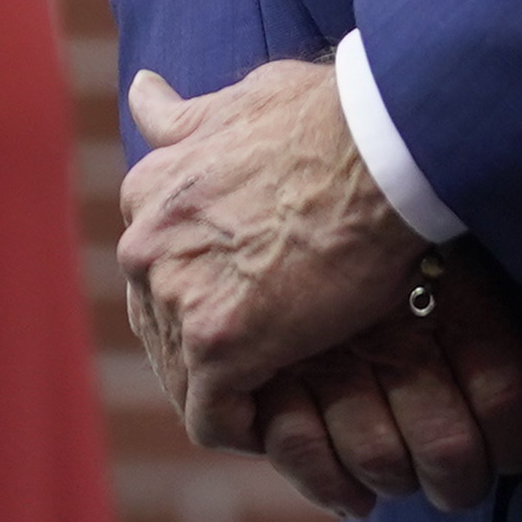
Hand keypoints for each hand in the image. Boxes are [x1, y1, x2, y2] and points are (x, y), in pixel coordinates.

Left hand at [121, 60, 521, 510]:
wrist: (376, 147)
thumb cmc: (328, 118)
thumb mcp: (239, 101)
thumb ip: (186, 116)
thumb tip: (144, 91)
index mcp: (149, 190)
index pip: (157, 270)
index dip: (204, 298)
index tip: (254, 309)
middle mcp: (144, 244)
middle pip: (163, 327)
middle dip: (211, 350)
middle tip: (275, 364)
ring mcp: (175, 294)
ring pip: (184, 377)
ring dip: (232, 393)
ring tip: (287, 400)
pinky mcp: (216, 343)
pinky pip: (213, 418)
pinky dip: (246, 430)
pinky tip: (287, 421)